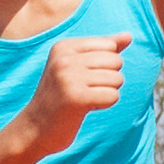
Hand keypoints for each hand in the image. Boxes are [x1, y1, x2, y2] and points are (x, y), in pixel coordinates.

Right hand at [18, 32, 128, 154]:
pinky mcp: (77, 98)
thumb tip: (128, 35)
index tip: (83, 76)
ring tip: (85, 99)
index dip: (105, 64)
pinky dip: (104, 104)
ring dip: (107, 92)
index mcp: (63, 47)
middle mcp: (64, 59)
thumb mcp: (77, 66)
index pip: (110, 46)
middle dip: (109, 78)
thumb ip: (103, 49)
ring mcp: (69, 78)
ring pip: (117, 79)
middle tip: (86, 90)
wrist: (35, 127)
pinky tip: (86, 108)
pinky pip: (113, 96)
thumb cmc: (60, 95)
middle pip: (116, 61)